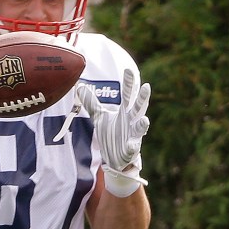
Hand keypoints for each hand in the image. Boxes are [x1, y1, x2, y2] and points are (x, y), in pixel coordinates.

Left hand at [76, 69, 149, 195]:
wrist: (115, 158)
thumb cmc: (111, 134)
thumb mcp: (100, 117)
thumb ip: (92, 103)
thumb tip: (80, 86)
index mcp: (125, 112)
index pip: (128, 95)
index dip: (129, 83)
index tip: (129, 70)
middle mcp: (131, 121)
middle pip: (138, 107)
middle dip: (143, 98)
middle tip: (147, 87)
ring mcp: (133, 135)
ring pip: (140, 127)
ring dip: (143, 124)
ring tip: (144, 120)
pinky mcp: (131, 149)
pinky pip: (133, 147)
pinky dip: (132, 146)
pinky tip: (131, 144)